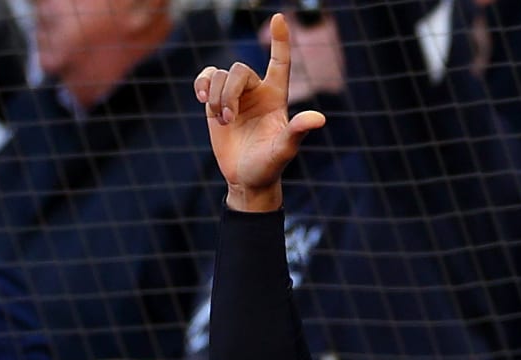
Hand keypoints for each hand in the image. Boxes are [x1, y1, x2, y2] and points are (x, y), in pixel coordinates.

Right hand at [195, 12, 326, 212]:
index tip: (279, 18)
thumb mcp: (284, 150)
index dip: (280, 40)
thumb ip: (297, 131)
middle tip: (229, 119)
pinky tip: (201, 98)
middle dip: (230, 92)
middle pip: (239, 70)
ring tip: (221, 121)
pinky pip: (207, 78)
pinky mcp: (216, 102)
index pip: (280, 62)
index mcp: (276, 97)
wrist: (246, 179)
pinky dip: (202, 84)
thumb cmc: (269, 166)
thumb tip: (319, 118)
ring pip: (220, 75)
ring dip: (216, 97)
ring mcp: (236, 95)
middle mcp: (257, 91)